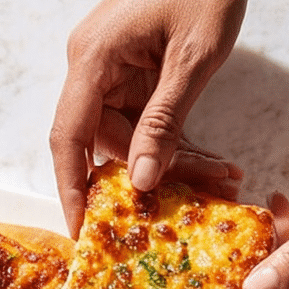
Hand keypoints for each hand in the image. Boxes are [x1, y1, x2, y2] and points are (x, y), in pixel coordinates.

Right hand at [50, 0, 248, 234]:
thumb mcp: (193, 57)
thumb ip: (164, 121)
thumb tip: (143, 181)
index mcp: (92, 60)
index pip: (68, 139)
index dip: (72, 190)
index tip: (81, 231)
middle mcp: (91, 67)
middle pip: (104, 143)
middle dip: (147, 175)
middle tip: (193, 200)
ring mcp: (111, 69)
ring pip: (128, 136)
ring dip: (171, 159)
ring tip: (220, 176)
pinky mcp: (133, 70)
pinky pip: (144, 120)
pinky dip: (174, 140)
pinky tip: (209, 159)